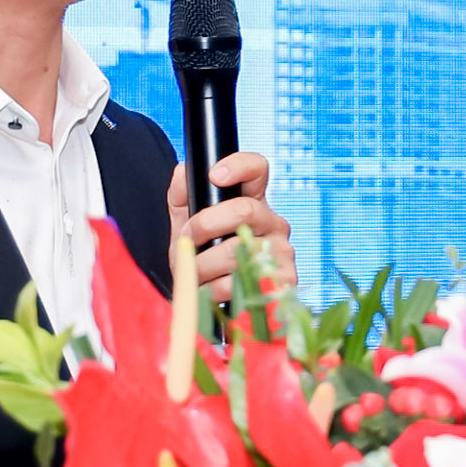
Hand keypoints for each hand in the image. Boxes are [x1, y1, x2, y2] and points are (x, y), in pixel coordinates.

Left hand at [168, 149, 294, 298]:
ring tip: (195, 272)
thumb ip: (182, 194)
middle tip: (188, 240)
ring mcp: (282, 252)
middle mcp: (273, 223)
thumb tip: (183, 172)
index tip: (214, 176)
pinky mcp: (283, 282)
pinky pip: (241, 281)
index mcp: (253, 201)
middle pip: (244, 210)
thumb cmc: (200, 256)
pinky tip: (212, 289)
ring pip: (236, 250)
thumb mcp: (185, 222)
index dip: (238, 166)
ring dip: (203, 264)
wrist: (206, 301)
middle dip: (204, 225)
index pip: (257, 168)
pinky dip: (216, 288)